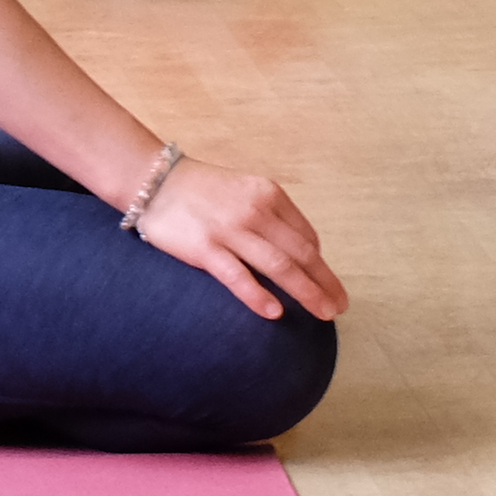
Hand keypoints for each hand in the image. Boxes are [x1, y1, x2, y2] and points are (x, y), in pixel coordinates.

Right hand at [133, 155, 344, 323]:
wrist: (156, 182)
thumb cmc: (204, 191)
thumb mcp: (247, 191)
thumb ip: (273, 216)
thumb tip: (302, 250)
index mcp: (271, 196)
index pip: (307, 236)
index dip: (321, 264)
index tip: (327, 285)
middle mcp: (257, 211)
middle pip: (302, 253)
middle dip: (325, 282)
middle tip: (339, 306)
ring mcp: (231, 230)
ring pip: (279, 266)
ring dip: (306, 292)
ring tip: (324, 313)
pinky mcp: (204, 248)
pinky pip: (238, 276)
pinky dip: (258, 295)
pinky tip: (275, 313)